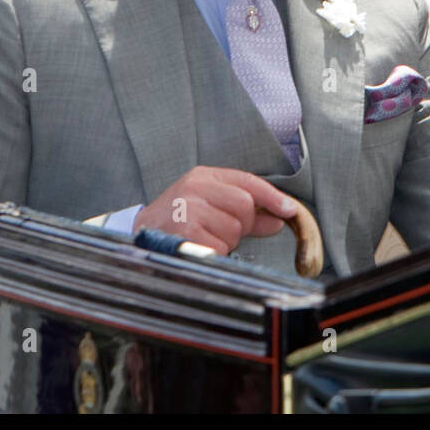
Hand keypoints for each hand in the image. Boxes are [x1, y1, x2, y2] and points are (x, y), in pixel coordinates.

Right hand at [133, 166, 298, 254]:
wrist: (139, 235)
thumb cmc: (178, 219)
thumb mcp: (211, 205)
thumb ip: (247, 212)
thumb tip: (280, 220)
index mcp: (203, 176)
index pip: (248, 181)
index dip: (273, 196)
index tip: (290, 211)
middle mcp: (194, 188)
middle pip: (245, 205)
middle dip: (242, 224)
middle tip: (223, 229)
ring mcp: (188, 210)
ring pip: (234, 229)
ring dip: (227, 241)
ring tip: (204, 237)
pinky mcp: (185, 234)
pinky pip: (220, 247)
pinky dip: (215, 252)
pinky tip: (198, 247)